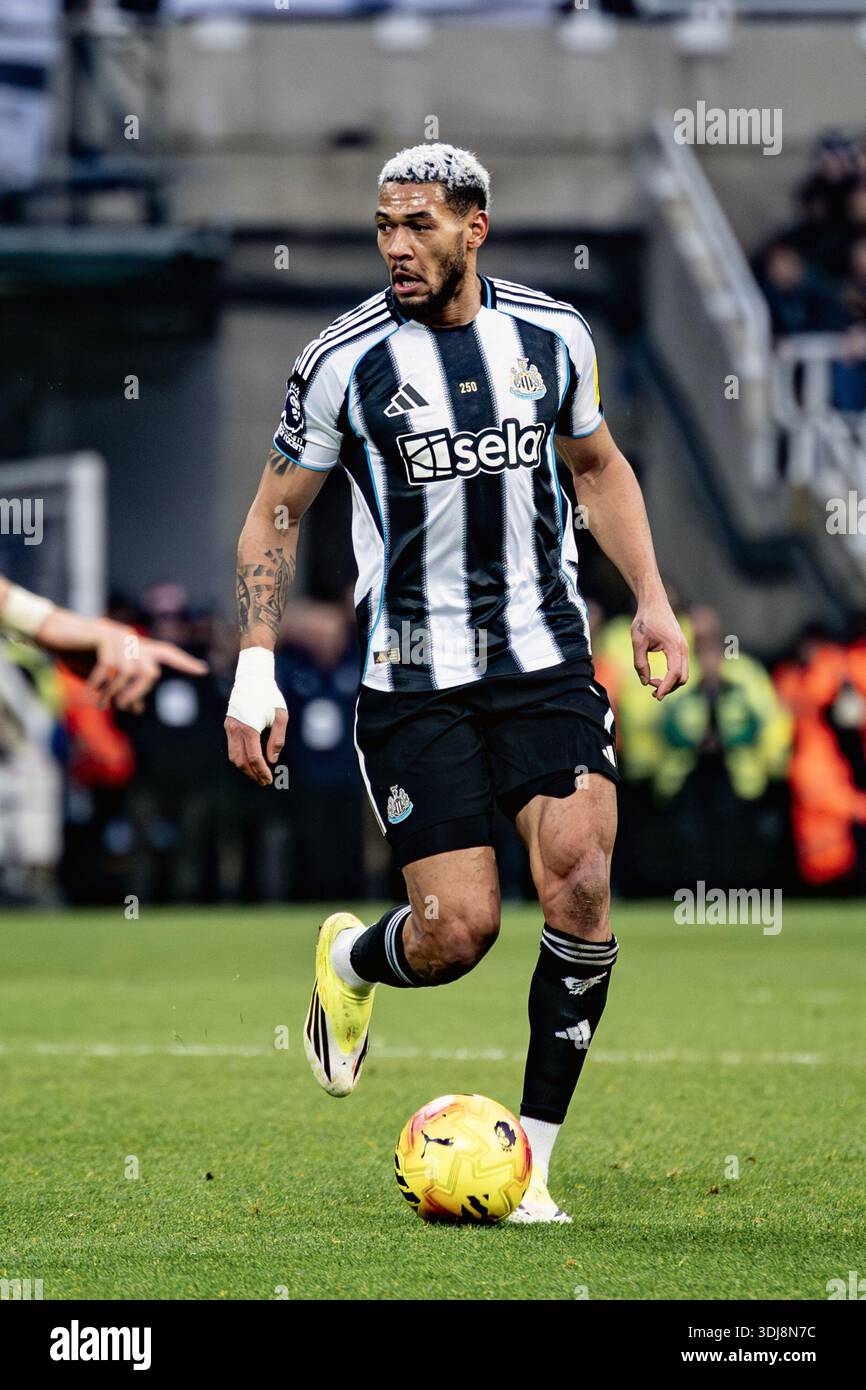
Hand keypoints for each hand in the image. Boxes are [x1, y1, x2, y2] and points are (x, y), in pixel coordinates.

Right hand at [89, 623, 207, 712]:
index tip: (203, 670)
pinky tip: (90, 692)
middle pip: (150, 673)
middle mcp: (134, 640)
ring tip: (100, 702)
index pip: (167, 653)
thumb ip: (123, 689)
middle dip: (137, 694)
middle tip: (121, 706)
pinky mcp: (103, 635)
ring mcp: (119, 637)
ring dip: (113, 692)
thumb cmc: (83, 655)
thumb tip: (138, 709)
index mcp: (138, 648)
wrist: (58, 634)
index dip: (184, 663)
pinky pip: (109, 666)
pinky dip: (99, 683)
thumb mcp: (106, 676)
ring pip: (128, 673)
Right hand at [224, 647, 287, 786]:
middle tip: (263, 782)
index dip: (261, 771)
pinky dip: (240, 757)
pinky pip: (232, 746)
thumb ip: (277, 739)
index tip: (268, 780)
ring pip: (233, 755)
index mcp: (249, 728)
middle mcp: (235, 729)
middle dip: (252, 774)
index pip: (254, 757)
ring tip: (257, 774)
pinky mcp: (228, 724)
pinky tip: (251, 761)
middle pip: (240, 761)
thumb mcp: (280, 716)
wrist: (252, 677)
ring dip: (244, 767)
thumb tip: (272, 760)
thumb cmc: (269, 696)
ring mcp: (229, 727)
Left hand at [631, 597, 688, 700]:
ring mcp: (684, 648)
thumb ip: (640, 663)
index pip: (674, 674)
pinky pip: (680, 667)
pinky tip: (657, 676)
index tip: (656, 696)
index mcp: (674, 646)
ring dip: (670, 683)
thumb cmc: (644, 620)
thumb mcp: (637, 642)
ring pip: (683, 674)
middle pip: (682, 678)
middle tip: (651, 691)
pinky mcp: (681, 648)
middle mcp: (683, 648)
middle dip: (668, 688)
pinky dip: (671, 676)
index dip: (666, 687)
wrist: (654, 602)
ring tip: (652, 683)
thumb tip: (645, 683)